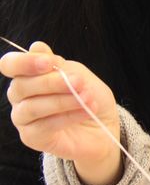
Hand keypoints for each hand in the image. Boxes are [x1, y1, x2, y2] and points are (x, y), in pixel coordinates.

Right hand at [0, 41, 120, 184]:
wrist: (104, 125)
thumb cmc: (88, 96)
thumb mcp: (77, 74)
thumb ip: (57, 64)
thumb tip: (36, 47)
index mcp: (27, 76)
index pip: (9, 65)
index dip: (25, 62)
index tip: (49, 62)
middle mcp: (20, 97)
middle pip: (21, 86)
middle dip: (51, 82)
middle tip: (78, 82)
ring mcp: (23, 119)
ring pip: (32, 107)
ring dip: (62, 101)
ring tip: (87, 98)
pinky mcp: (31, 138)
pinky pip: (44, 126)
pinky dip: (67, 116)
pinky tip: (85, 111)